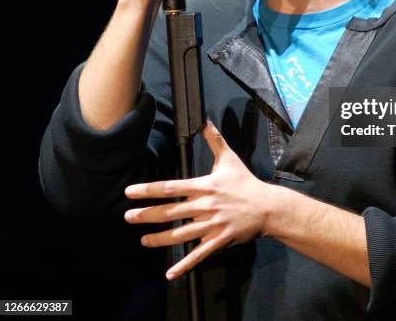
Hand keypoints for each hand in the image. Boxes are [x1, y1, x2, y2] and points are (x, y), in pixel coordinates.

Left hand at [124, 121, 272, 279]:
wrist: (267, 206)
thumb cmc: (246, 182)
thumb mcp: (230, 159)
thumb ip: (215, 140)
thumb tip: (204, 121)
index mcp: (205, 186)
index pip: (172, 187)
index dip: (149, 190)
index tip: (131, 192)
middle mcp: (205, 206)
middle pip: (171, 212)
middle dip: (147, 215)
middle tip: (128, 217)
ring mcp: (212, 225)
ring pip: (181, 234)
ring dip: (159, 238)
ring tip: (143, 240)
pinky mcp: (219, 240)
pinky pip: (199, 254)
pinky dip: (184, 265)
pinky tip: (170, 273)